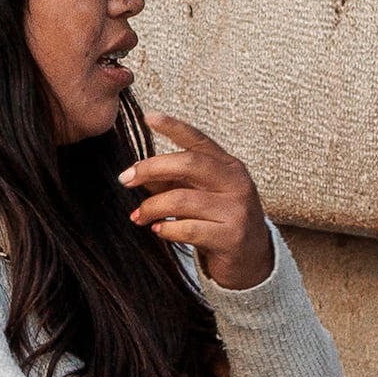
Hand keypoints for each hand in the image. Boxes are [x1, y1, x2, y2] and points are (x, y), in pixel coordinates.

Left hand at [121, 115, 272, 289]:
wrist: (252, 259)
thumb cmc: (219, 222)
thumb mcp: (201, 196)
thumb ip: (174, 182)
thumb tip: (138, 175)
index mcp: (229, 166)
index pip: (199, 140)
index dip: (174, 127)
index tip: (148, 117)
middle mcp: (237, 183)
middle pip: (189, 164)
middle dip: (151, 168)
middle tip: (125, 180)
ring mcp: (237, 210)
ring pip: (182, 199)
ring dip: (152, 207)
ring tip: (138, 216)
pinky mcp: (232, 237)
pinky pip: (188, 228)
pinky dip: (166, 228)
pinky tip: (158, 230)